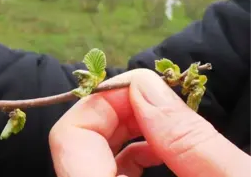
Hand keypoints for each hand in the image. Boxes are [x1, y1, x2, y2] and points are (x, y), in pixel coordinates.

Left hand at [49, 69, 250, 176]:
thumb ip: (187, 139)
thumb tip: (144, 86)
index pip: (68, 140)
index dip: (102, 103)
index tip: (143, 88)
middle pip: (73, 144)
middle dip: (113, 112)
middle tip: (156, 101)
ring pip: (86, 156)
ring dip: (121, 129)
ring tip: (163, 124)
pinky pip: (102, 171)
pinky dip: (127, 152)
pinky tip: (159, 150)